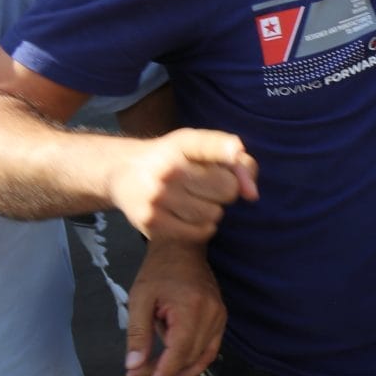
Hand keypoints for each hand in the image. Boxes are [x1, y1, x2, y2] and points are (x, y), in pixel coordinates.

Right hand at [107, 128, 258, 241]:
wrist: (122, 172)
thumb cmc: (174, 159)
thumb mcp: (200, 147)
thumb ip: (237, 162)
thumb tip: (252, 194)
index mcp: (182, 143)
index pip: (209, 144)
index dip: (227, 149)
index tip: (236, 151)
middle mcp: (168, 169)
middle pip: (228, 189)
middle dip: (226, 189)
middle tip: (207, 185)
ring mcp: (157, 198)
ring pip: (214, 214)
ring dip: (213, 209)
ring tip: (193, 199)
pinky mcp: (151, 223)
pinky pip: (200, 232)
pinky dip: (202, 226)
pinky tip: (188, 214)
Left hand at [125, 239, 224, 375]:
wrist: (182, 247)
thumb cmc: (158, 271)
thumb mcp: (140, 300)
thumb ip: (138, 335)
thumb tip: (134, 367)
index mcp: (191, 308)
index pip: (179, 352)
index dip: (164, 375)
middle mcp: (212, 314)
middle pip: (189, 356)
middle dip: (165, 372)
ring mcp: (220, 315)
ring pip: (203, 355)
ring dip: (181, 371)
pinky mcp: (221, 316)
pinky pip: (212, 347)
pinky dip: (197, 361)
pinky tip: (181, 371)